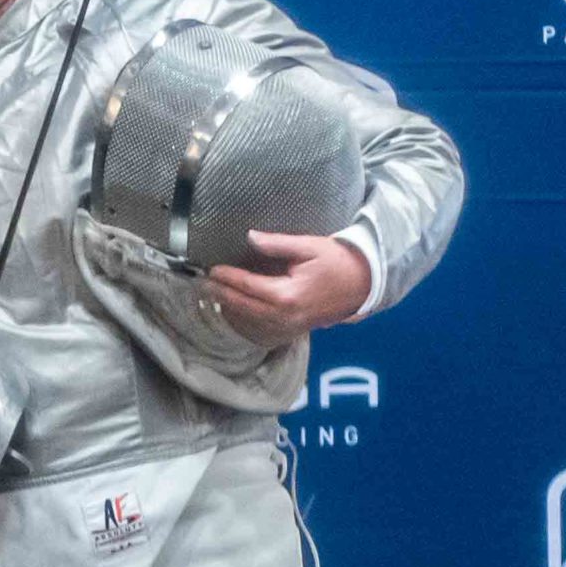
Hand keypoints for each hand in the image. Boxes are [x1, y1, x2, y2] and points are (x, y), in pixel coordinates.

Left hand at [209, 231, 371, 344]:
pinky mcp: (294, 329)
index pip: (248, 286)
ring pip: (251, 321)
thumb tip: (250, 236)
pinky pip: (263, 329)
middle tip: (202, 284)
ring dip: (229, 309)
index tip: (212, 270)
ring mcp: (290, 326)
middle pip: (244, 306)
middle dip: (221, 295)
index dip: (228, 278)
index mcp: (287, 294)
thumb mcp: (309, 246)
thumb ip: (278, 244)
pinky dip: (245, 321)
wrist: (363, 284)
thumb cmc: (337, 261)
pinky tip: (233, 311)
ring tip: (212, 295)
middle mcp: (286, 315)